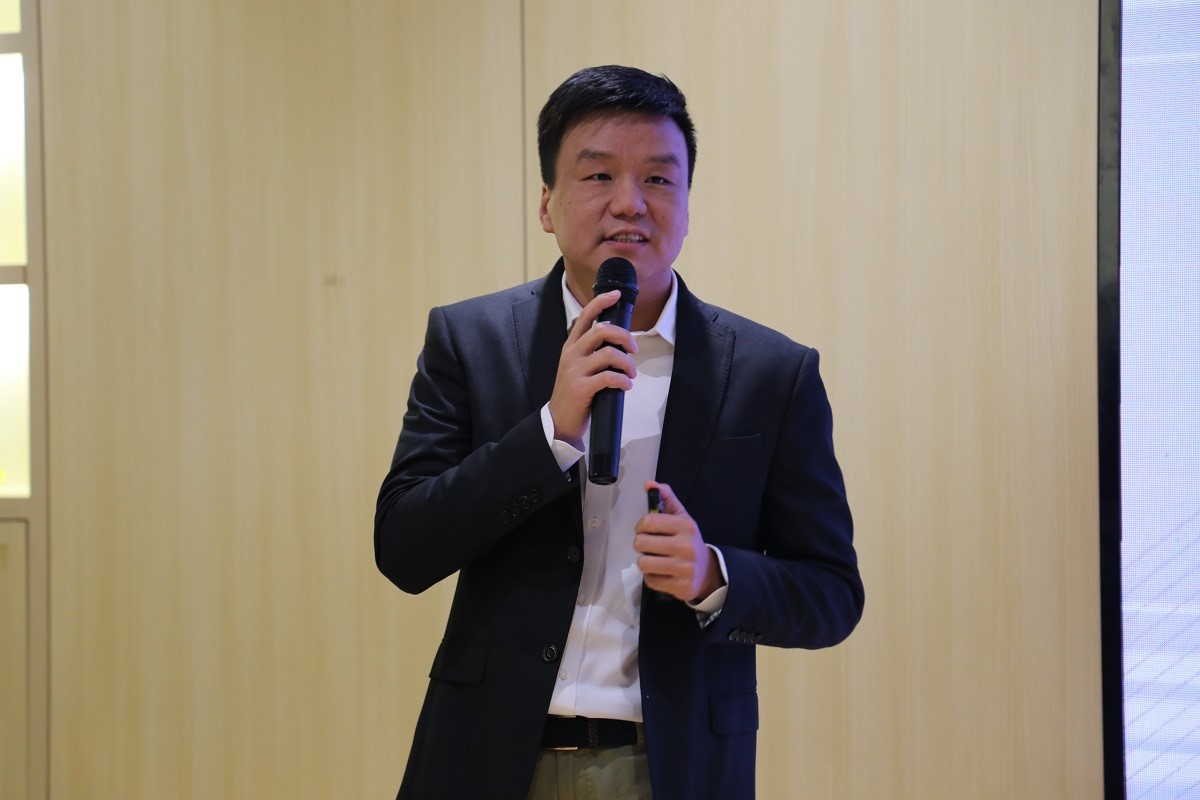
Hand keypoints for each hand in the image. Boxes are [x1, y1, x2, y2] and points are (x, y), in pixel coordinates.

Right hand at [547, 290, 637, 445]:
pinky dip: (623, 381)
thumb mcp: (577, 366)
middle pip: (602, 330)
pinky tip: (626, 386)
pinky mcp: (581, 387)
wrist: (559, 420)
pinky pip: (609, 377)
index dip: (600, 302)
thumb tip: (617, 341)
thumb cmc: (574, 392)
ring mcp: (575, 370)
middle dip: (624, 337)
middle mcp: (571, 354)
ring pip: (609, 354)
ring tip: (631, 374)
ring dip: (627, 363)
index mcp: (571, 346)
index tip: (615, 294)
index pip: (585, 316)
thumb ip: (590, 351)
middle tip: (635, 350)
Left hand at [634, 481, 724, 602]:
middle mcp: (686, 547)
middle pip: (640, 543)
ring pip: (643, 563)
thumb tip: (649, 484)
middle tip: (650, 546)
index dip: (640, 526)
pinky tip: (662, 573)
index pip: (647, 522)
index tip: (645, 530)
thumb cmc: (688, 541)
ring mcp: (684, 569)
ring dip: (645, 562)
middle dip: (641, 545)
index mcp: (685, 526)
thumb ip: (666, 499)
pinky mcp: (680, 587)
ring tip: (654, 560)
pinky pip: (650, 580)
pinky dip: (652, 577)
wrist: (707, 571)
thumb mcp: (682, 518)